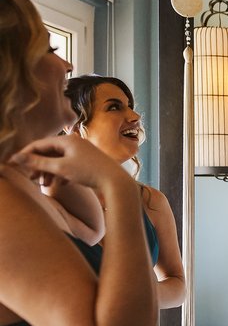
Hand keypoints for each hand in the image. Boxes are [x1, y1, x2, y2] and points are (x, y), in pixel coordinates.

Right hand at [10, 134, 130, 192]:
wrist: (116, 182)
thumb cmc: (88, 172)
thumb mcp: (60, 168)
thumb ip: (37, 162)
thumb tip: (16, 157)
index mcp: (67, 140)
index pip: (40, 144)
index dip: (25, 154)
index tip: (13, 164)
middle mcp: (75, 143)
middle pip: (49, 152)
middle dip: (38, 166)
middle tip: (31, 178)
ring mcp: (82, 152)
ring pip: (59, 161)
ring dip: (49, 172)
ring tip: (44, 185)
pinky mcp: (88, 162)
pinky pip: (69, 166)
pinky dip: (62, 174)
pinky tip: (61, 185)